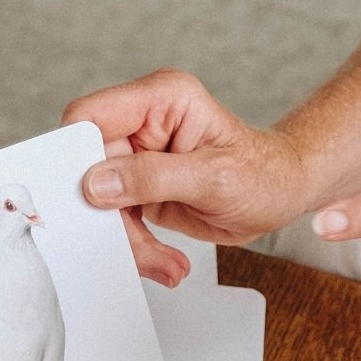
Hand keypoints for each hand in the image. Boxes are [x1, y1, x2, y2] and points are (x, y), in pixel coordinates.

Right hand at [63, 70, 311, 285]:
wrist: (282, 194)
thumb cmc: (263, 174)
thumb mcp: (212, 178)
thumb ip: (152, 177)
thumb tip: (97, 183)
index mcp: (160, 99)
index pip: (90, 117)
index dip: (78, 157)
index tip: (87, 199)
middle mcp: (143, 122)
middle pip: (90, 167)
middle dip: (109, 215)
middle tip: (136, 248)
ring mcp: (139, 156)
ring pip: (99, 201)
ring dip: (126, 239)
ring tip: (162, 262)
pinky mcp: (139, 186)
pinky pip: (117, 218)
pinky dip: (136, 246)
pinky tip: (164, 261)